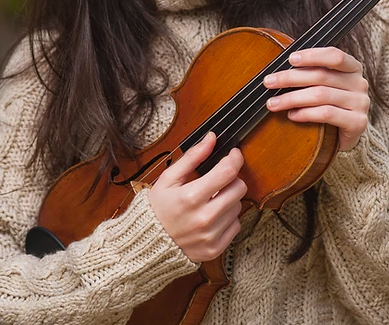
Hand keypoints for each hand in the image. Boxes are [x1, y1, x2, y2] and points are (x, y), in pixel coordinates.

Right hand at [148, 132, 246, 261]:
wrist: (148, 244)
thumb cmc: (158, 208)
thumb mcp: (169, 178)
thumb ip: (192, 157)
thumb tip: (211, 139)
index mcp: (191, 197)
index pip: (227, 172)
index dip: (234, 159)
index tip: (234, 154)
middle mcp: (204, 218)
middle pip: (239, 189)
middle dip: (232, 179)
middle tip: (219, 179)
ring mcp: (211, 235)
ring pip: (238, 206)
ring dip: (229, 199)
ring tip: (211, 200)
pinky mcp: (216, 249)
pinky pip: (236, 225)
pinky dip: (227, 218)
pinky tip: (212, 216)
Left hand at [263, 47, 369, 150]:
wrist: (345, 134)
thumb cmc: (329, 103)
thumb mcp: (322, 84)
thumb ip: (309, 73)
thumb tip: (278, 71)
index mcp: (352, 68)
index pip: (334, 55)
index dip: (312, 56)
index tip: (290, 58)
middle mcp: (359, 83)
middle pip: (321, 76)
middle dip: (290, 78)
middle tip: (268, 82)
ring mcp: (360, 103)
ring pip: (321, 95)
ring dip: (292, 98)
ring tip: (273, 103)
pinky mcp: (358, 122)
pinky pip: (327, 114)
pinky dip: (306, 113)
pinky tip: (291, 115)